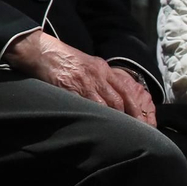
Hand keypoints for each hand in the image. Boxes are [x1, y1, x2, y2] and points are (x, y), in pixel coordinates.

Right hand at [6, 30, 155, 125]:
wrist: (43, 52)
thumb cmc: (66, 60)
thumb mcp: (90, 64)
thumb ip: (102, 78)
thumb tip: (113, 96)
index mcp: (104, 69)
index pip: (126, 90)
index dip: (136, 107)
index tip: (143, 120)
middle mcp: (98, 75)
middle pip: (119, 100)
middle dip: (129, 117)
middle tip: (136, 131)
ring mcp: (84, 82)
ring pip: (105, 104)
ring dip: (113, 119)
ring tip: (120, 133)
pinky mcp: (70, 89)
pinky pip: (85, 105)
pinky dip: (94, 116)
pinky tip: (98, 126)